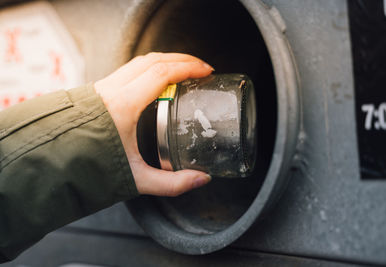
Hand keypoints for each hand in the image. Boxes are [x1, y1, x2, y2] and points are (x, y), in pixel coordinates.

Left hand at [94, 52, 213, 195]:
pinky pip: (129, 69)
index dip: (188, 68)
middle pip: (153, 60)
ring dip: (165, 61)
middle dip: (182, 60)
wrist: (55, 164)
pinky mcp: (99, 91)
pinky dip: (150, 67)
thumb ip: (171, 183)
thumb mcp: (136, 178)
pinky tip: (159, 79)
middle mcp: (111, 90)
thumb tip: (200, 179)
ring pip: (140, 62)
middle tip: (201, 68)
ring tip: (184, 70)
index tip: (205, 71)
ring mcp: (103, 87)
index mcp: (122, 106)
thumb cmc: (89, 168)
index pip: (161, 74)